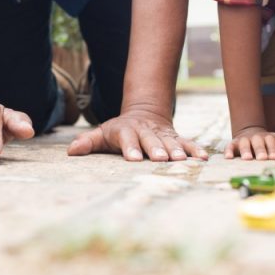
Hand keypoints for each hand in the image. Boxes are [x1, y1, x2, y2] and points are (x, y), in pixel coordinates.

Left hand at [66, 108, 207, 160]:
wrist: (144, 114)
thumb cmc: (119, 131)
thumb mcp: (102, 134)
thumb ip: (88, 142)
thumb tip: (71, 151)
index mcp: (126, 131)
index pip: (127, 139)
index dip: (130, 148)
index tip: (133, 159)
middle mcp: (146, 132)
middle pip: (151, 140)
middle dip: (156, 149)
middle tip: (161, 159)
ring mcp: (162, 135)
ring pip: (170, 141)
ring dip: (176, 150)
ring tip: (181, 160)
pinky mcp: (176, 138)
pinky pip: (187, 143)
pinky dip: (195, 149)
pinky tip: (204, 158)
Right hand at [224, 126, 274, 159]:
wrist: (254, 134)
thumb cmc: (271, 143)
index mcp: (269, 138)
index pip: (271, 142)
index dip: (273, 149)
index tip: (274, 158)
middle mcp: (256, 138)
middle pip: (258, 143)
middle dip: (260, 150)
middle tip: (262, 159)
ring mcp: (245, 140)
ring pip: (244, 143)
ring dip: (245, 150)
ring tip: (247, 159)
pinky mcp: (234, 144)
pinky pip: (230, 146)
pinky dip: (228, 151)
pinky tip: (228, 157)